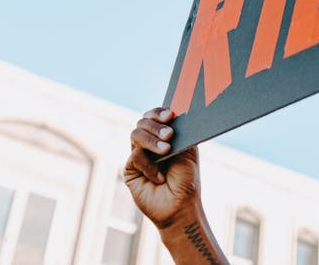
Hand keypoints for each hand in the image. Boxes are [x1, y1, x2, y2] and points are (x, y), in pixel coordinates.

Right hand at [124, 108, 201, 228]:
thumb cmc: (186, 180)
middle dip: (156, 126)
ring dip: (151, 141)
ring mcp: (138, 156)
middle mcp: (149, 143)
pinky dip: (149, 166)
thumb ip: (179, 134)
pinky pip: (134, 157)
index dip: (159, 112)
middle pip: (142, 122)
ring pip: (135, 135)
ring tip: (166, 151)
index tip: (169, 116)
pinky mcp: (130, 170)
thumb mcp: (188, 153)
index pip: (155, 116)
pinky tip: (159, 177)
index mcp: (164, 136)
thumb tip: (172, 117)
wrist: (180, 207)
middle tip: (169, 135)